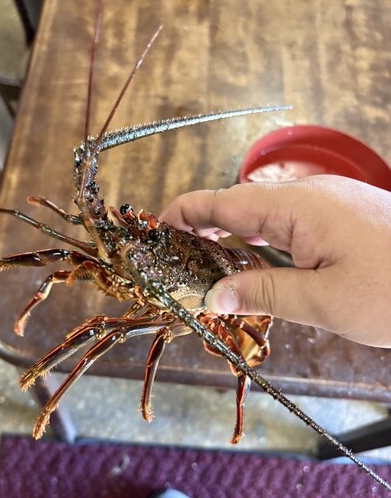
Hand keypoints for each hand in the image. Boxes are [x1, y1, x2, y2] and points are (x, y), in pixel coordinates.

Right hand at [160, 176, 390, 347]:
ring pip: (264, 215)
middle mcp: (310, 197)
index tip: (156, 228)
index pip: (224, 202)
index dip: (185, 213)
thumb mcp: (323, 300)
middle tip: (175, 258)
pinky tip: (254, 265)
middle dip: (202, 228)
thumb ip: (262, 292)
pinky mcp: (342, 218)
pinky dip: (263, 243)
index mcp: (299, 207)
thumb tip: (212, 296)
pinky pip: (289, 224)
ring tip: (206, 266)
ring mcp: (328, 205)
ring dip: (233, 239)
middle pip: (240, 205)